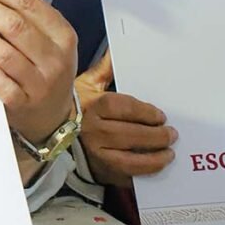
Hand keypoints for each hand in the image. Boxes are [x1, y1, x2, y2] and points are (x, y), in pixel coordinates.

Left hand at [0, 0, 77, 143]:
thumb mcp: (47, 41)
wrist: (52, 116)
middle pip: (15, 25)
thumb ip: (25, 18)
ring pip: (4, 53)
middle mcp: (55, 59)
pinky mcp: (23, 104)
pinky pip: (0, 84)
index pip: (27, 3)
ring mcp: (41, 84)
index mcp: (63, 35)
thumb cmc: (43, 69)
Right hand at [76, 50, 176, 185]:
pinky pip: (127, 174)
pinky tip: (156, 165)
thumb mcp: (87, 85)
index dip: (146, 112)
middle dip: (156, 135)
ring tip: (169, 152)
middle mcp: (93, 131)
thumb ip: (105, 69)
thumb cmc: (76, 107)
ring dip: (154, 157)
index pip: (123, 108)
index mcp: (92, 107)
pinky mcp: (101, 170)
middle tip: (171, 133)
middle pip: (130, 134)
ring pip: (130, 158)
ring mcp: (96, 153)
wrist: (53, 134)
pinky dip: (144, 172)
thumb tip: (116, 49)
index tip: (159, 115)